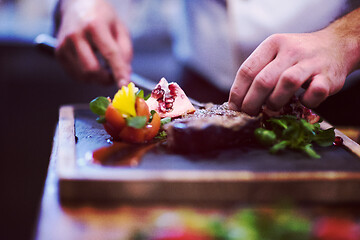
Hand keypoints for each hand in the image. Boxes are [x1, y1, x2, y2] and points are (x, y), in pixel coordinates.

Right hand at [56, 0, 131, 86]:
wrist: (76, 5)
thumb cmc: (102, 18)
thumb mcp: (120, 28)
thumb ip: (125, 52)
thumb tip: (124, 75)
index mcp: (94, 24)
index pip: (109, 53)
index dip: (118, 71)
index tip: (124, 85)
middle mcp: (76, 34)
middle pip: (92, 69)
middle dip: (106, 79)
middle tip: (115, 76)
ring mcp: (64, 44)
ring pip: (83, 75)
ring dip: (97, 79)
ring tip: (104, 68)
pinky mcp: (59, 53)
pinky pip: (76, 75)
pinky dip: (87, 77)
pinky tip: (92, 65)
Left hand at [228, 30, 354, 115]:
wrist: (336, 46)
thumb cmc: (297, 56)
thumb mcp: (275, 55)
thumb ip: (258, 73)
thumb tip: (237, 102)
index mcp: (272, 44)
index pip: (247, 70)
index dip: (237, 93)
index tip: (234, 108)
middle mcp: (291, 50)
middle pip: (263, 80)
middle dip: (251, 103)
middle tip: (250, 114)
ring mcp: (311, 62)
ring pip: (287, 83)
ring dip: (275, 102)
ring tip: (273, 108)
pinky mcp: (328, 77)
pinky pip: (314, 93)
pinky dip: (306, 102)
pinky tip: (302, 102)